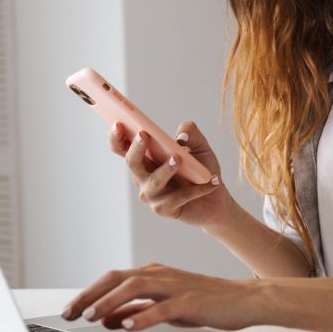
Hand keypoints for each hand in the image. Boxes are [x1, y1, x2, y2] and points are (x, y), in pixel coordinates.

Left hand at [61, 263, 259, 331]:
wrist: (243, 299)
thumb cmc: (205, 301)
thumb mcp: (164, 306)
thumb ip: (137, 309)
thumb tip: (107, 318)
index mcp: (152, 274)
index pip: (113, 279)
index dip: (89, 292)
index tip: (70, 309)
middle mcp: (160, 275)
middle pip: (118, 279)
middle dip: (91, 295)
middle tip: (70, 312)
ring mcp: (176, 286)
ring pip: (136, 287)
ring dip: (110, 301)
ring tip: (92, 316)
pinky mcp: (191, 300)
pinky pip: (164, 308)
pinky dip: (145, 315)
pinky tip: (130, 325)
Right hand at [109, 121, 232, 229]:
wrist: (216, 199)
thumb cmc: (201, 171)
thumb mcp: (200, 146)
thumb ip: (191, 132)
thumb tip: (180, 136)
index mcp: (145, 158)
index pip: (122, 147)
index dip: (116, 136)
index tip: (118, 123)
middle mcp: (143, 176)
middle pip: (131, 162)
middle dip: (136, 148)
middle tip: (144, 134)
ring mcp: (151, 194)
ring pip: (154, 180)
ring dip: (166, 168)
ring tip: (179, 158)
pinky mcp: (163, 209)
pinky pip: (177, 196)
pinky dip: (196, 189)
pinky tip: (212, 181)